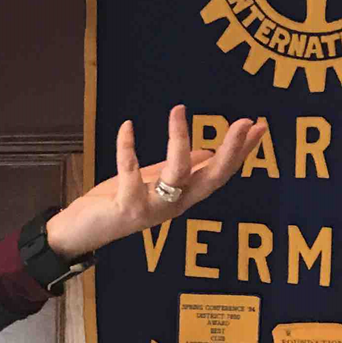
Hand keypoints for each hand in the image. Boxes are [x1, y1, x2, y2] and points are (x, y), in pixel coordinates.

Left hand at [45, 107, 267, 260]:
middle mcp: (174, 205)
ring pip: (177, 174)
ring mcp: (152, 209)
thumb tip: (207, 152)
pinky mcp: (127, 208)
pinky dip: (128, 148)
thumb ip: (178, 170)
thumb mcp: (153, 182)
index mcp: (184, 197)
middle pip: (211, 177)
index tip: (259, 126)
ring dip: (180, 140)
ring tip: (178, 110)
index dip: (242, 152)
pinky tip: (128, 126)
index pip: (221, 173)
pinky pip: (130, 173)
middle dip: (231, 150)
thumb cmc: (116, 203)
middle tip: (245, 122)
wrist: (81, 232)